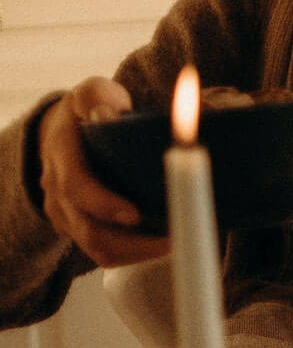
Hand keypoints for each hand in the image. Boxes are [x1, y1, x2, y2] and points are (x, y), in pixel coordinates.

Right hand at [37, 77, 164, 267]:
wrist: (63, 132)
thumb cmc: (89, 110)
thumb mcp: (91, 93)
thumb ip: (98, 96)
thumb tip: (108, 112)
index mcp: (62, 156)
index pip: (76, 187)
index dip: (104, 204)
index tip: (135, 214)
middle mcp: (59, 191)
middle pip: (89, 231)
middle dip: (134, 241)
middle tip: (176, 237)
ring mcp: (66, 214)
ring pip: (98, 249)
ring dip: (139, 252)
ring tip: (178, 242)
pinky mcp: (79, 228)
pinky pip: (104, 252)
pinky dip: (135, 254)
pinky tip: (164, 244)